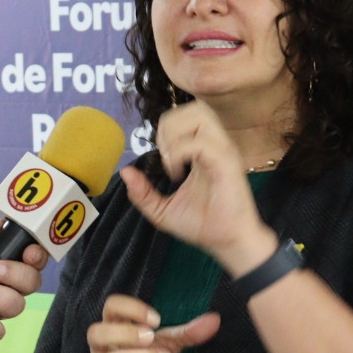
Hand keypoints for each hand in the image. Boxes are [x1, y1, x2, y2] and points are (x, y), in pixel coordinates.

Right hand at [88, 294, 218, 352]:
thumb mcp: (162, 344)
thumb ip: (186, 332)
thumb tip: (214, 320)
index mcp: (113, 327)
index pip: (111, 307)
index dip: (131, 309)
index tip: (156, 320)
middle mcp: (102, 348)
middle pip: (96, 332)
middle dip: (126, 334)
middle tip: (151, 338)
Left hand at [121, 101, 276, 272]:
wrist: (227, 244)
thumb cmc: (203, 225)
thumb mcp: (162, 210)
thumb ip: (143, 192)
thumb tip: (125, 171)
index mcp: (204, 150)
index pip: (187, 116)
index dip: (166, 129)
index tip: (161, 158)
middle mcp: (216, 146)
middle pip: (194, 108)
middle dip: (169, 126)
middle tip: (163, 154)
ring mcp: (223, 152)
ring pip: (201, 116)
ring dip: (176, 134)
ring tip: (169, 159)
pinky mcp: (227, 163)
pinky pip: (200, 143)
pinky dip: (179, 153)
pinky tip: (175, 174)